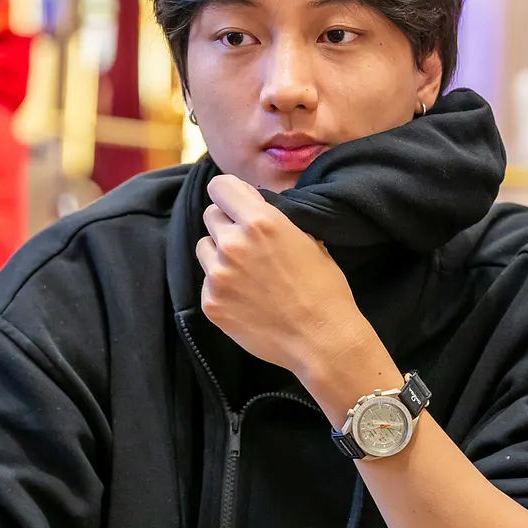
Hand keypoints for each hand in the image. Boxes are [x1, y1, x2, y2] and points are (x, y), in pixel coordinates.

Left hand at [196, 174, 363, 372]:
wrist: (321, 341)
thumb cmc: (324, 289)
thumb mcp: (308, 239)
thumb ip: (274, 219)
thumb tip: (255, 207)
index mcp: (260, 222)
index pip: (220, 187)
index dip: (231, 195)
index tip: (239, 205)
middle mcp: (233, 244)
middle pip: (210, 215)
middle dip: (227, 224)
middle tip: (249, 244)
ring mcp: (217, 275)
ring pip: (204, 248)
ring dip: (219, 254)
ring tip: (247, 273)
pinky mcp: (211, 303)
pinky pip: (206, 282)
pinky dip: (221, 286)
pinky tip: (246, 299)